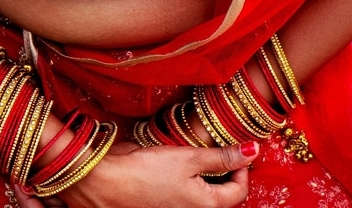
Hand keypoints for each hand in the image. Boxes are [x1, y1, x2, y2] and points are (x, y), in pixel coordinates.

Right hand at [12, 141, 256, 207]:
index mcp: (207, 207)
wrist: (99, 182)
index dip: (242, 168)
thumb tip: (252, 151)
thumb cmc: (142, 172)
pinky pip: (181, 197)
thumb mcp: (187, 158)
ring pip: (200, 196)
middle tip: (213, 150)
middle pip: (221, 196)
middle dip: (221, 173)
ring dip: (201, 178)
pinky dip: (183, 183)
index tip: (236, 150)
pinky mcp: (160, 206)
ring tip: (190, 158)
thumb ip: (220, 156)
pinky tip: (170, 168)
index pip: (239, 191)